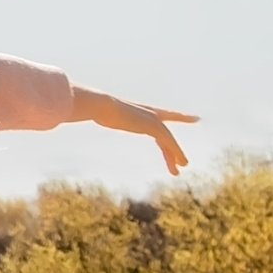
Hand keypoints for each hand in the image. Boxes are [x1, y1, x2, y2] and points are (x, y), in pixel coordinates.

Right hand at [73, 86, 199, 176]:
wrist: (101, 104)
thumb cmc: (96, 108)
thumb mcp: (99, 113)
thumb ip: (95, 113)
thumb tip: (79, 111)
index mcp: (139, 111)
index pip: (161, 114)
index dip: (177, 115)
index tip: (193, 116)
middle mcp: (149, 114)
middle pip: (166, 131)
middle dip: (176, 141)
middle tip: (187, 148)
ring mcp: (153, 120)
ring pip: (169, 140)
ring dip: (176, 154)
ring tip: (181, 168)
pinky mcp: (154, 126)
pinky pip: (169, 143)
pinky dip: (176, 153)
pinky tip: (180, 164)